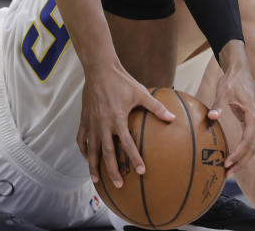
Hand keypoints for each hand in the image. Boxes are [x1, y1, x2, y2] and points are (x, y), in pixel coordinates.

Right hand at [76, 60, 174, 187]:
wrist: (99, 70)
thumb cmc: (122, 81)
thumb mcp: (141, 93)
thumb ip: (156, 107)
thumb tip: (172, 118)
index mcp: (117, 119)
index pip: (127, 144)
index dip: (134, 158)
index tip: (141, 171)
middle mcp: (102, 124)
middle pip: (107, 153)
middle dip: (113, 170)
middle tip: (119, 184)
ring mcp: (91, 123)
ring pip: (92, 150)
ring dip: (94, 166)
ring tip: (97, 180)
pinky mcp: (83, 120)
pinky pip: (81, 139)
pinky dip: (84, 150)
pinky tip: (88, 158)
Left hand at [209, 40, 254, 175]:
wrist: (240, 70)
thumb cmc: (232, 80)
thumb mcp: (224, 91)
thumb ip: (219, 105)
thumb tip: (212, 117)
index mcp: (254, 115)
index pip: (248, 140)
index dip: (238, 154)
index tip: (227, 163)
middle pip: (252, 148)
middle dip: (240, 162)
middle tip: (226, 174)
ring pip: (252, 146)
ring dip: (242, 159)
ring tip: (229, 171)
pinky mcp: (251, 121)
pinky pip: (249, 140)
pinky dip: (242, 151)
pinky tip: (232, 158)